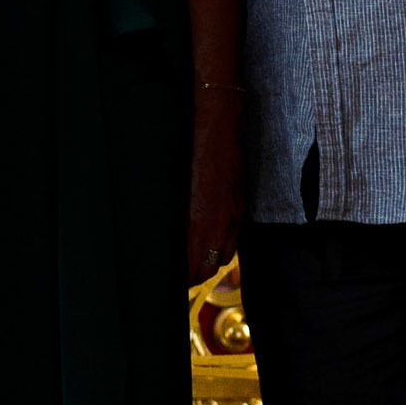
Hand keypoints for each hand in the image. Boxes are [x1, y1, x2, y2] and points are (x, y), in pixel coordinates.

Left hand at [186, 93, 241, 284]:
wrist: (218, 120)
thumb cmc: (189, 147)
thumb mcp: (173, 185)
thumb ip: (172, 217)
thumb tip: (164, 239)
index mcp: (201, 220)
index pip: (193, 268)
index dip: (180, 280)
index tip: (168, 284)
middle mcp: (222, 222)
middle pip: (208, 269)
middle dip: (192, 276)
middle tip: (177, 277)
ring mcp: (235, 214)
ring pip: (223, 257)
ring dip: (207, 263)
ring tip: (191, 264)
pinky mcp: (242, 205)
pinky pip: (233, 238)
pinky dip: (220, 246)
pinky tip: (208, 241)